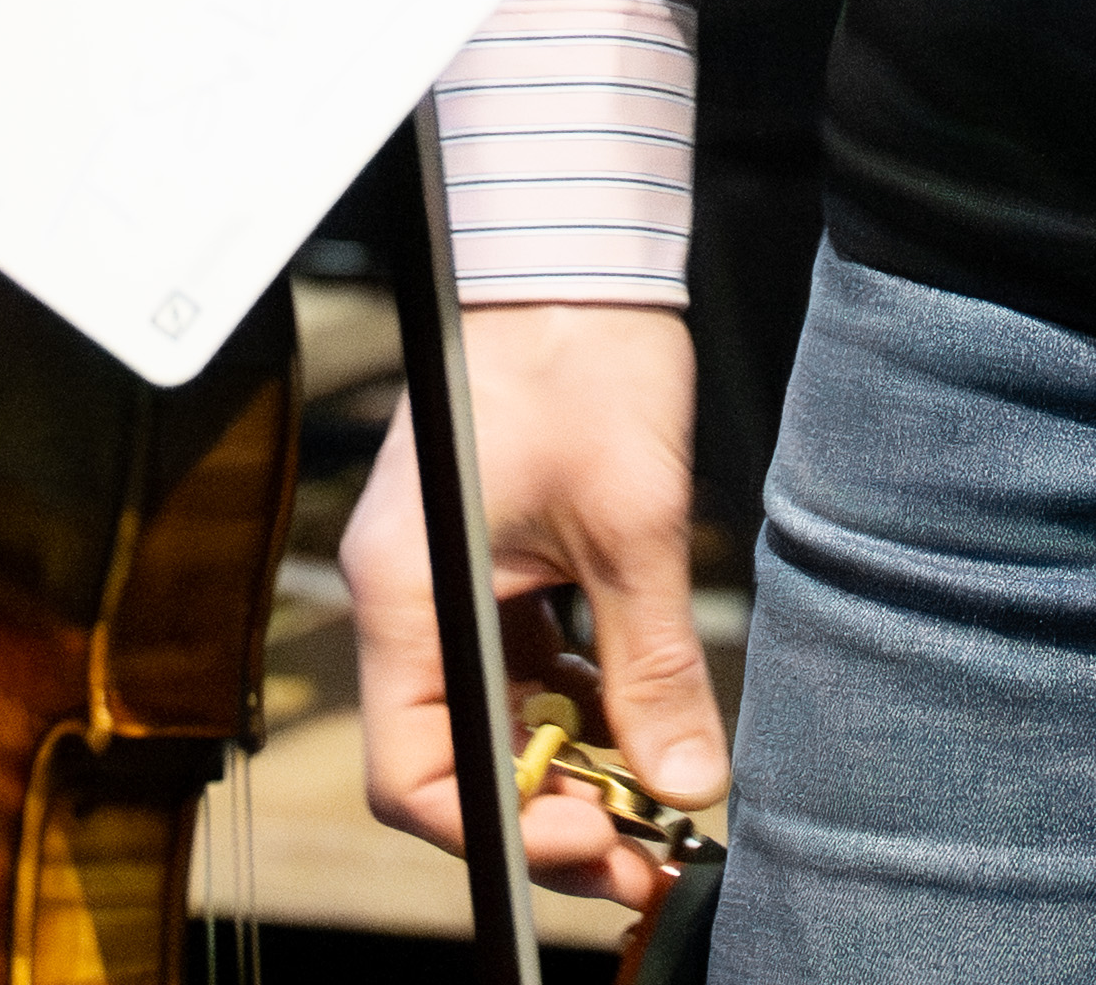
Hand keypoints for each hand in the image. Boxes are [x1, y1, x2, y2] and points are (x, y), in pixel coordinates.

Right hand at [348, 298, 718, 904]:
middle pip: (450, 758)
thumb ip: (653, 665)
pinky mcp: (482, 553)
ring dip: (561, 763)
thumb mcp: (634, 527)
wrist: (570, 247)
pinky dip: (565, 699)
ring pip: (485, 714)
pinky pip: (507, 660)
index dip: (502, 832)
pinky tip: (630, 708)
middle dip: (543, 814)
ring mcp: (441, 575)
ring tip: (651, 794)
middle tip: (641, 846)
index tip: (595, 843)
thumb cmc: (581, 357)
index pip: (413, 775)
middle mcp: (408, 596)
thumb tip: (687, 786)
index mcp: (411, 594)